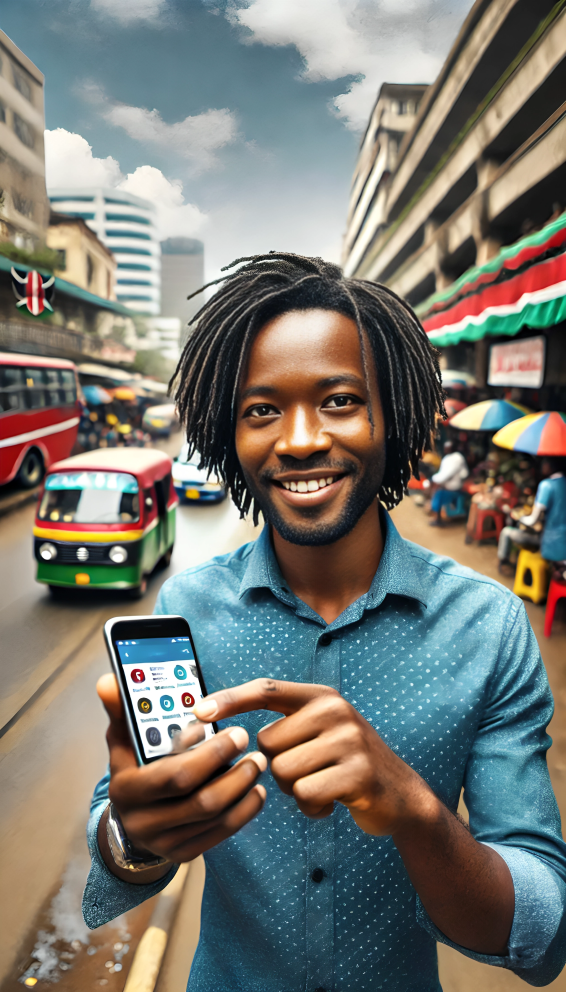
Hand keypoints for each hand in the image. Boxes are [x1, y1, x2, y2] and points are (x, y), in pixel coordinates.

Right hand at [96, 674, 266, 875]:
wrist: (131, 823)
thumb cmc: (133, 770)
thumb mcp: (122, 742)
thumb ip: (121, 711)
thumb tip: (109, 681)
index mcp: (127, 790)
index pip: (175, 776)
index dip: (210, 755)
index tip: (235, 731)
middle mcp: (143, 822)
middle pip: (200, 801)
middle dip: (232, 771)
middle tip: (249, 743)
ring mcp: (164, 842)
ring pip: (214, 818)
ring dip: (243, 788)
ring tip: (258, 763)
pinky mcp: (183, 854)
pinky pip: (221, 834)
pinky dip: (244, 812)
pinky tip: (256, 792)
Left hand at [193, 678, 436, 836]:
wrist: (401, 795)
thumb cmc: (345, 764)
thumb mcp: (321, 731)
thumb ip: (286, 724)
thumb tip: (227, 730)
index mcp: (320, 696)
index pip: (266, 689)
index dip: (230, 700)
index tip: (199, 711)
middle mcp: (335, 710)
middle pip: (268, 745)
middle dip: (280, 767)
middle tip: (311, 771)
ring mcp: (349, 740)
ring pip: (284, 773)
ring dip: (296, 790)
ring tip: (323, 785)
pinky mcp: (357, 773)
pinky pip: (305, 795)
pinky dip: (312, 808)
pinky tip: (333, 803)